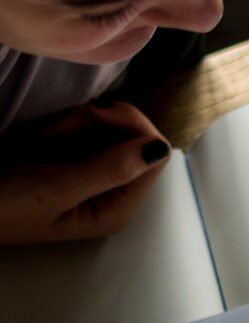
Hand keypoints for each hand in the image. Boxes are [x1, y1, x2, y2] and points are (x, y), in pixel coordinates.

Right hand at [0, 103, 171, 247]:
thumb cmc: (7, 206)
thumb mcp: (59, 188)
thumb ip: (111, 169)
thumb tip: (159, 148)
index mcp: (118, 208)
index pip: (154, 154)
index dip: (129, 125)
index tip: (91, 114)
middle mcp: (112, 192)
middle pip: (132, 136)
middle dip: (95, 122)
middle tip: (54, 129)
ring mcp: (92, 173)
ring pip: (106, 127)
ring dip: (72, 121)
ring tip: (40, 136)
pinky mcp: (70, 159)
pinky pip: (82, 128)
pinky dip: (61, 124)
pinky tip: (37, 136)